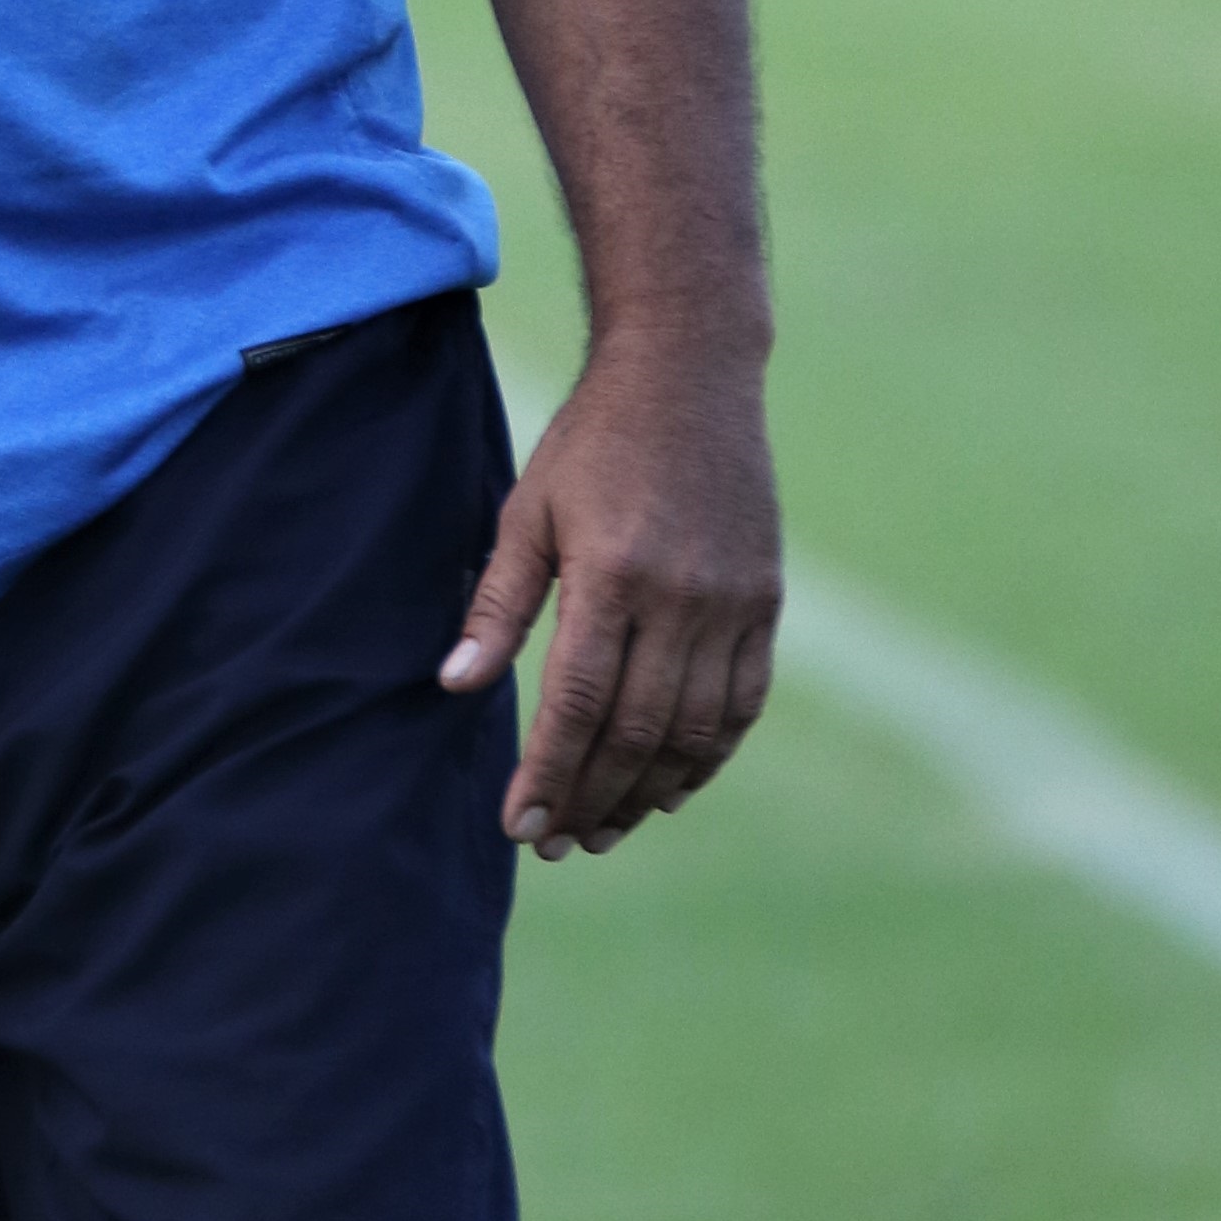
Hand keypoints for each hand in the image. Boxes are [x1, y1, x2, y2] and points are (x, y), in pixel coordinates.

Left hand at [438, 334, 780, 857]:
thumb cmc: (589, 443)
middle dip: (592, 799)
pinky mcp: (766, 602)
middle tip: (556, 844)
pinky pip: (743, 702)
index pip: (578, 705)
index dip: (548, 775)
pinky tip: (671, 787)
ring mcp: (732, 603)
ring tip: (605, 828)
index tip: (519, 826)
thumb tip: (454, 687)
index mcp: (612, 575)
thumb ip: (498, 604)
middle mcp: (681, 598)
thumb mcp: (527, 511)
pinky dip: (709, 755)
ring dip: (648, 792)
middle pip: (637, 732)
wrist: (689, 376)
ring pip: (696, 731)